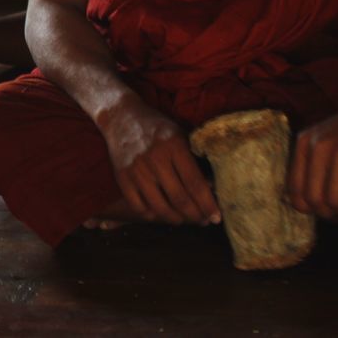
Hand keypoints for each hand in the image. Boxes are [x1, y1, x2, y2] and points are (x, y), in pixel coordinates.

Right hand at [99, 96, 219, 224]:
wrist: (121, 117)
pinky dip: (152, 216)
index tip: (216, 217)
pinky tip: (161, 213)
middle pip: (180, 199)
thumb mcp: (180, 135)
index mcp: (174, 146)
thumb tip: (213, 189)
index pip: (195, 183)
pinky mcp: (122, 178)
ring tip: (184, 219)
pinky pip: (139, 207)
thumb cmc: (157, 128)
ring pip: (160, 208)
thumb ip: (194, 159)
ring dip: (176, 219)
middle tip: (204, 221)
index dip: (208, 204)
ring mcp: (137, 170)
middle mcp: (155, 159)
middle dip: (196, 216)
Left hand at [287, 91, 337, 219]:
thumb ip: (307, 163)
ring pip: (335, 197)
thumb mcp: (318, 140)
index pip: (294, 188)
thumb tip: (296, 201)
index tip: (319, 211)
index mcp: (302, 144)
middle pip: (314, 197)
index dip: (306, 207)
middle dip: (326, 212)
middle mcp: (317, 145)